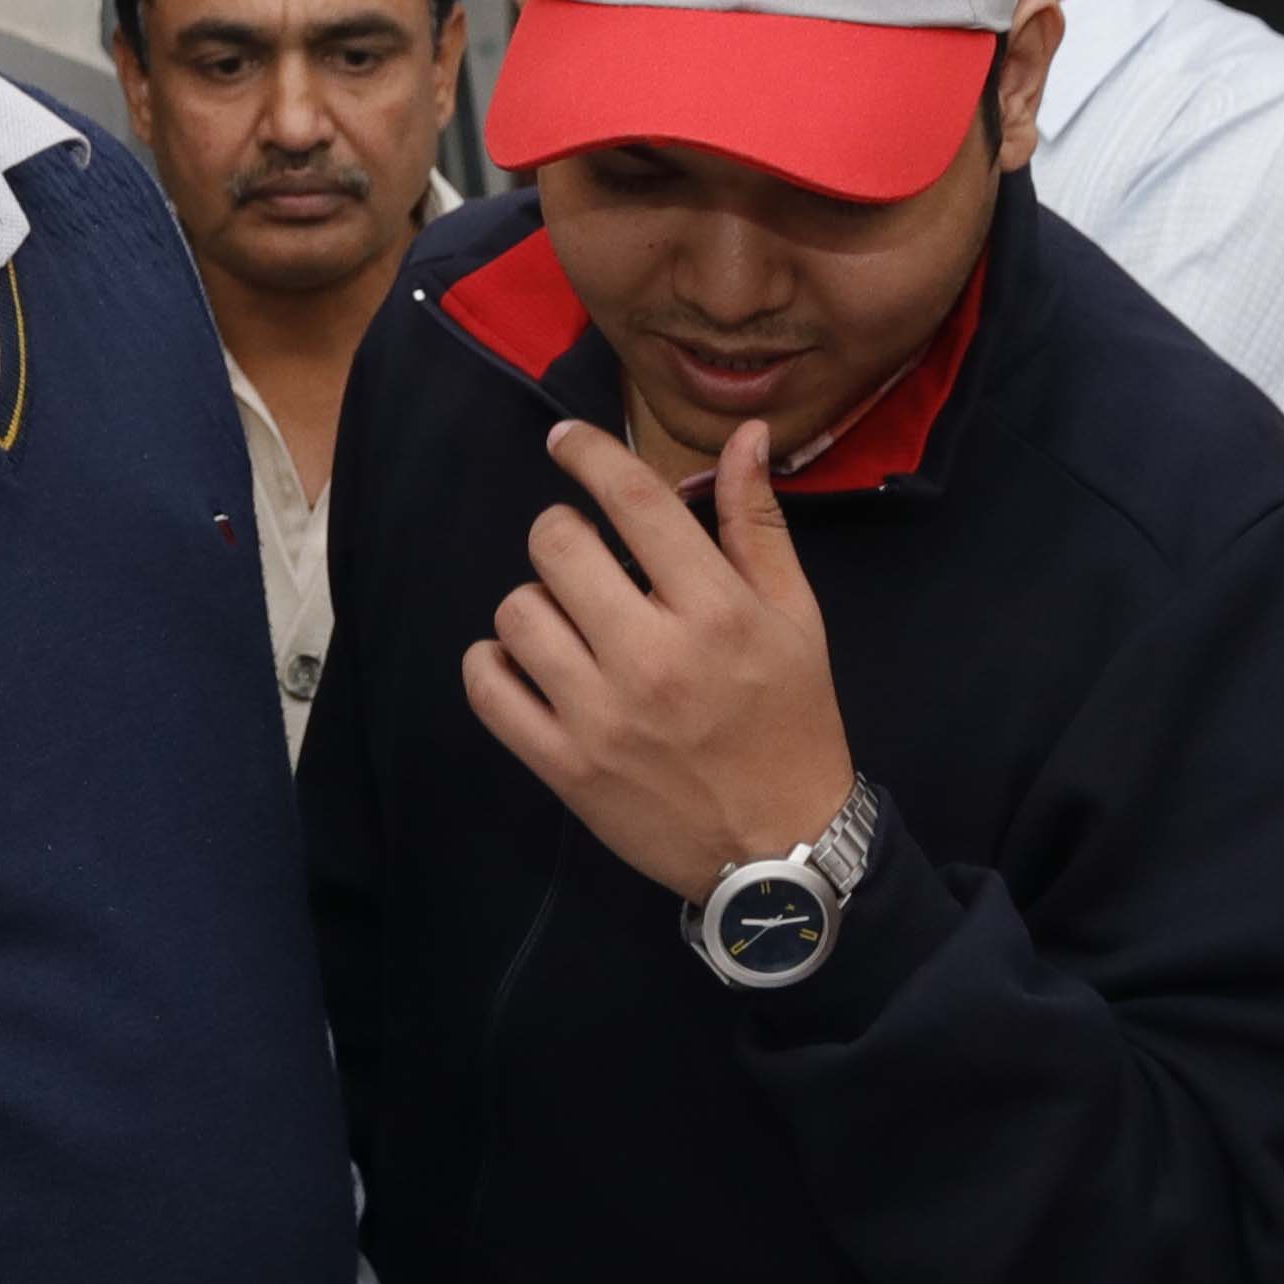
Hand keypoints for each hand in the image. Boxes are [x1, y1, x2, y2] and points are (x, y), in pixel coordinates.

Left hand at [462, 419, 857, 901]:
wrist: (780, 848)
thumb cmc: (792, 721)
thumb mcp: (795, 617)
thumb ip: (757, 523)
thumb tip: (741, 436)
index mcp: (718, 611)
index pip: (634, 499)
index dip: (588, 453)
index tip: (565, 441)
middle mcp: (655, 656)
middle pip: (557, 544)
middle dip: (563, 533)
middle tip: (584, 557)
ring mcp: (601, 715)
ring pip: (517, 611)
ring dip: (535, 602)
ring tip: (567, 621)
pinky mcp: (565, 766)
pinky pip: (488, 688)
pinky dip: (493, 664)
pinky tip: (526, 665)